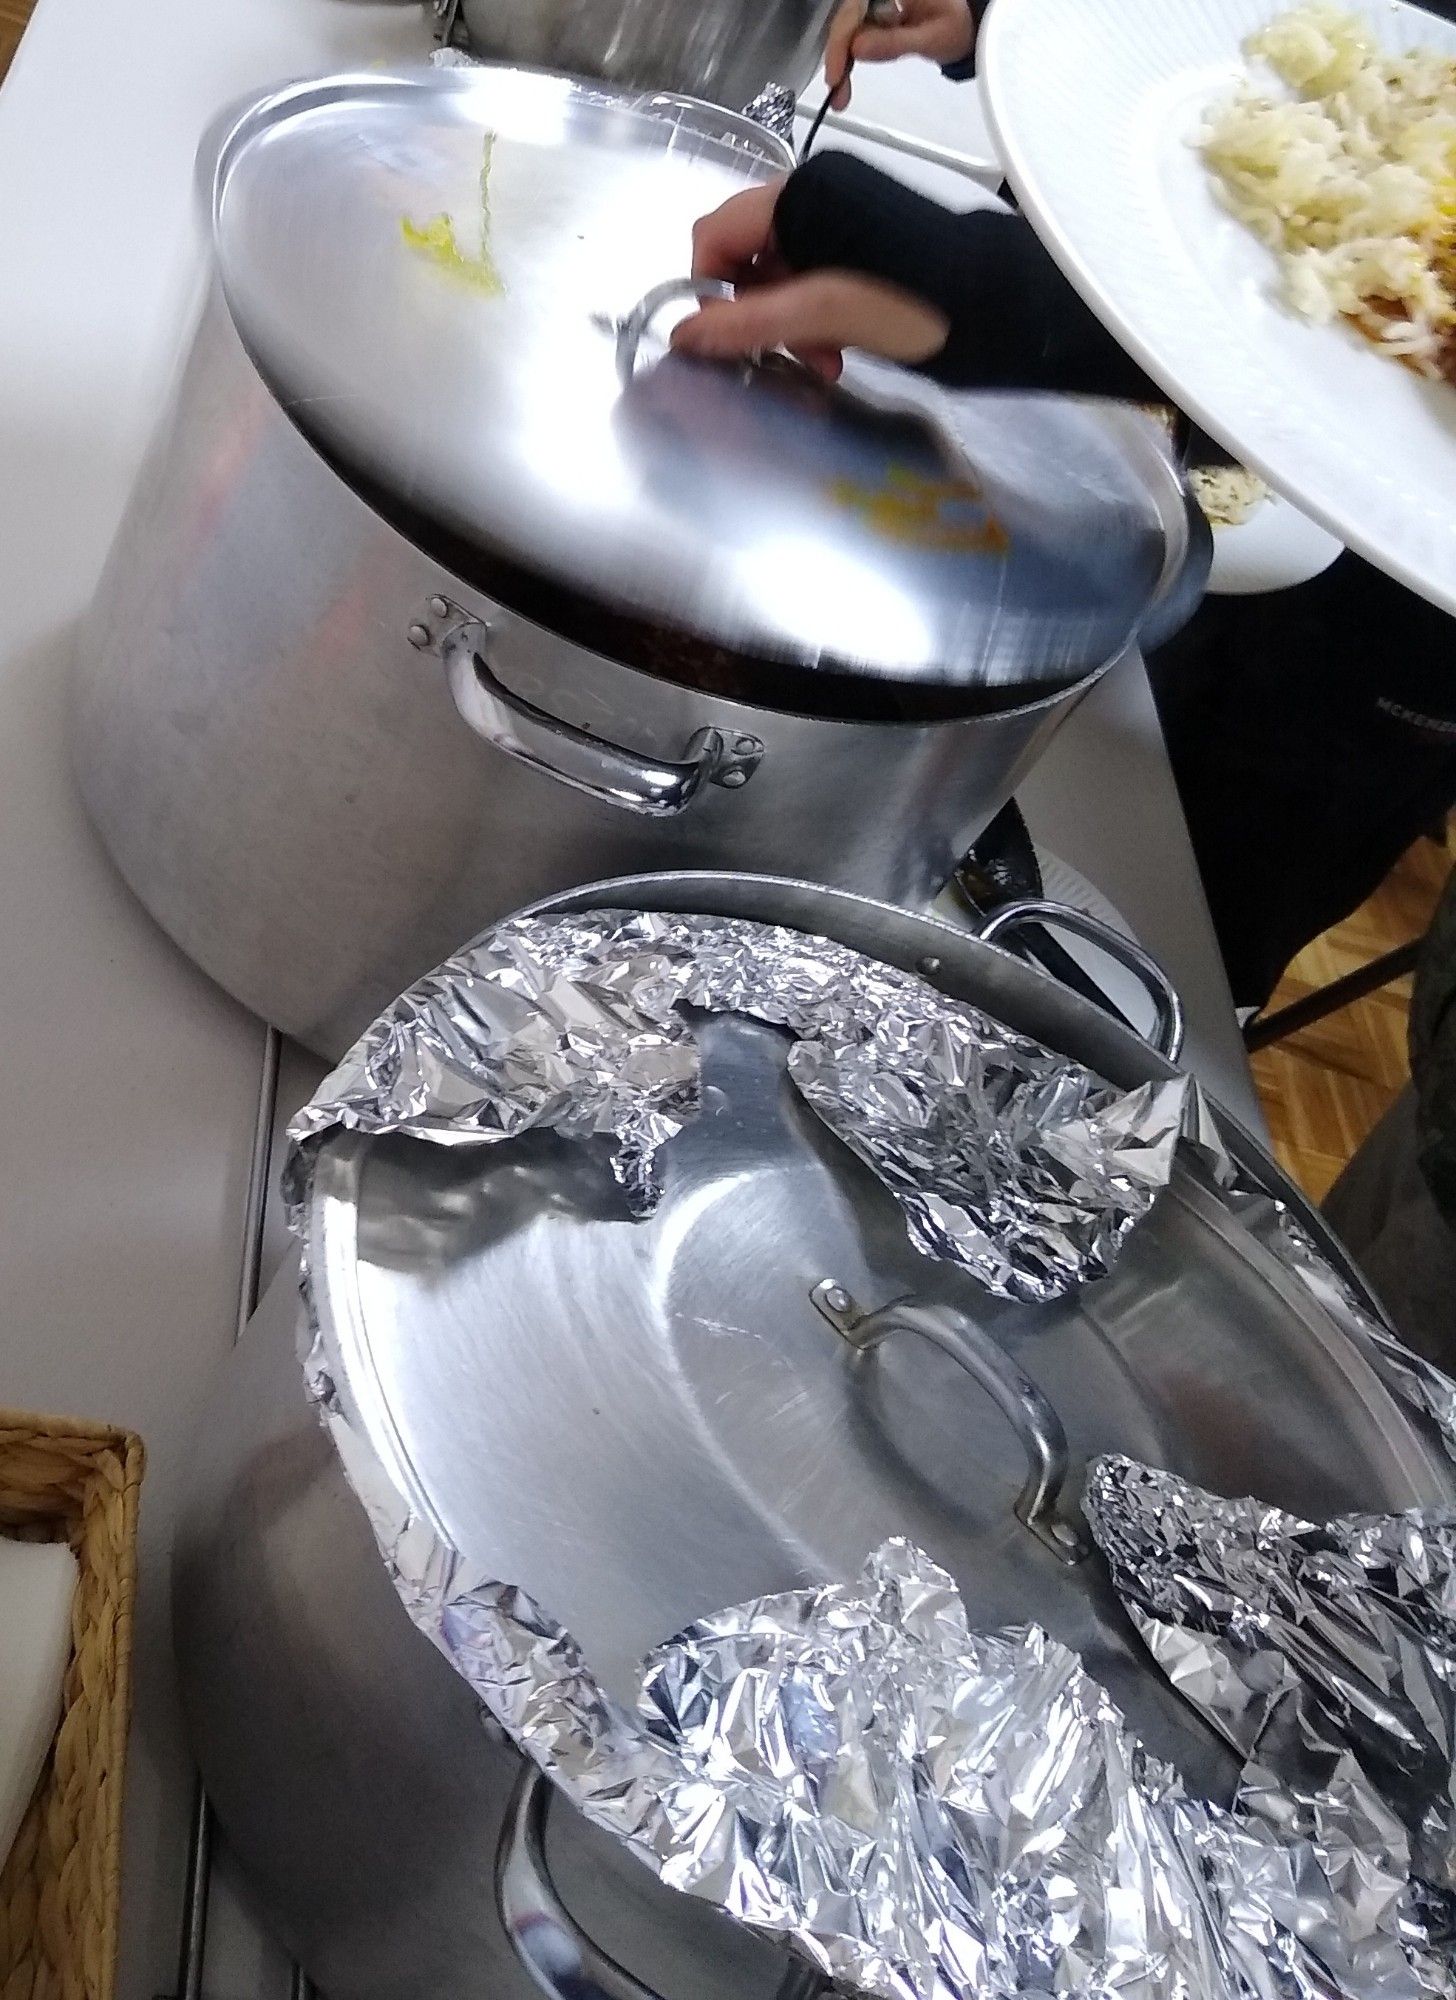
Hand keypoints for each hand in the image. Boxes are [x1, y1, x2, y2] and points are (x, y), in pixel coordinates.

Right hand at [678, 183, 946, 380]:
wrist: (999, 302)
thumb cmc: (915, 301)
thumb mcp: (825, 314)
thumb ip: (749, 323)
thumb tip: (682, 336)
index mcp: (797, 196)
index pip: (714, 234)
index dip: (709, 289)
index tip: (728, 338)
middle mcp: (813, 197)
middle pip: (746, 257)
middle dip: (758, 315)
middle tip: (789, 357)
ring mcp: (839, 218)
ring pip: (781, 275)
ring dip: (789, 326)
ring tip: (824, 361)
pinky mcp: (862, 241)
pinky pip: (814, 278)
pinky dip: (816, 317)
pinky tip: (840, 348)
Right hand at [824, 0, 976, 106]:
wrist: (965, 27)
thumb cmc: (956, 25)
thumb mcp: (931, 37)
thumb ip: (895, 43)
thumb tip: (859, 49)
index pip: (855, 6)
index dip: (842, 38)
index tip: (837, 71)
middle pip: (846, 17)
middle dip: (838, 54)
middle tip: (836, 89)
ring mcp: (874, 1)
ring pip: (847, 28)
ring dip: (840, 60)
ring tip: (840, 93)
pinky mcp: (871, 15)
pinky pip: (853, 35)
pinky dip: (847, 59)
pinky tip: (844, 80)